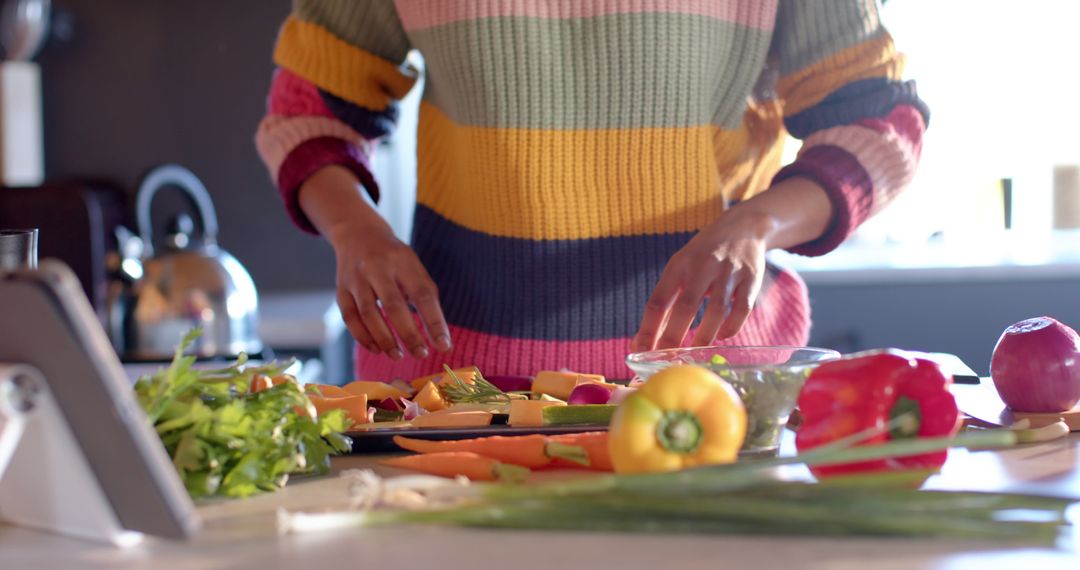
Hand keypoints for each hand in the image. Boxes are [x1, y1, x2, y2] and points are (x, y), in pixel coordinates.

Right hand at [297, 165, 451, 360]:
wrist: (358, 234)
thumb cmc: (394, 259)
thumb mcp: (413, 267)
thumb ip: (424, 295)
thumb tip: (438, 335)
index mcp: (403, 261)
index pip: (422, 294)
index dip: (434, 322)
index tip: (444, 346)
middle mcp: (378, 268)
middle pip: (394, 306)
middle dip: (409, 334)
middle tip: (421, 354)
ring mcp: (356, 278)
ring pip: (369, 314)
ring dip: (385, 340)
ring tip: (398, 356)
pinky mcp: (341, 289)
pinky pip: (350, 317)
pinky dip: (363, 337)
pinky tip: (377, 349)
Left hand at [631, 211, 773, 351]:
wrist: (742, 228)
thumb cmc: (703, 256)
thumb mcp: (680, 268)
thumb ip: (666, 300)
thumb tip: (645, 339)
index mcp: (679, 265)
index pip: (658, 300)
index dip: (649, 328)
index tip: (641, 351)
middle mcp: (703, 266)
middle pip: (685, 307)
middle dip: (673, 337)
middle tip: (667, 360)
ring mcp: (729, 272)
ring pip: (717, 310)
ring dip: (705, 335)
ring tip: (696, 351)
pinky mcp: (751, 279)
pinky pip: (742, 309)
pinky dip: (732, 327)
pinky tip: (723, 336)